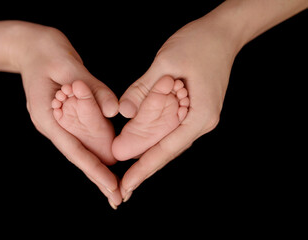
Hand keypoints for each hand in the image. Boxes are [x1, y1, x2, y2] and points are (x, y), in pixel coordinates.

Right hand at [13, 22, 121, 206]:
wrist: (28, 44)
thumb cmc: (44, 51)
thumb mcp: (67, 65)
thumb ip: (91, 88)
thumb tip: (114, 112)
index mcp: (47, 117)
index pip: (74, 150)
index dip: (94, 170)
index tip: (111, 187)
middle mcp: (52, 124)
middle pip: (78, 155)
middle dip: (97, 177)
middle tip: (117, 199)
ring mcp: (57, 121)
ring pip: (80, 149)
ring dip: (97, 167)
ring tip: (114, 186)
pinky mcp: (65, 114)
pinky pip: (81, 135)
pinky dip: (95, 149)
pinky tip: (106, 158)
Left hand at [117, 17, 239, 200]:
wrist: (222, 32)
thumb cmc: (199, 43)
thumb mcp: (166, 63)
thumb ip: (144, 89)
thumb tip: (124, 113)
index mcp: (200, 115)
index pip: (166, 149)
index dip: (144, 169)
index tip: (127, 186)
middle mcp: (202, 121)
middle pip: (169, 151)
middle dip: (145, 170)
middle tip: (122, 189)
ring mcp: (200, 116)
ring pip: (170, 142)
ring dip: (150, 157)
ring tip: (130, 174)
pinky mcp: (195, 109)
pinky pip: (173, 130)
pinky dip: (156, 141)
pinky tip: (144, 148)